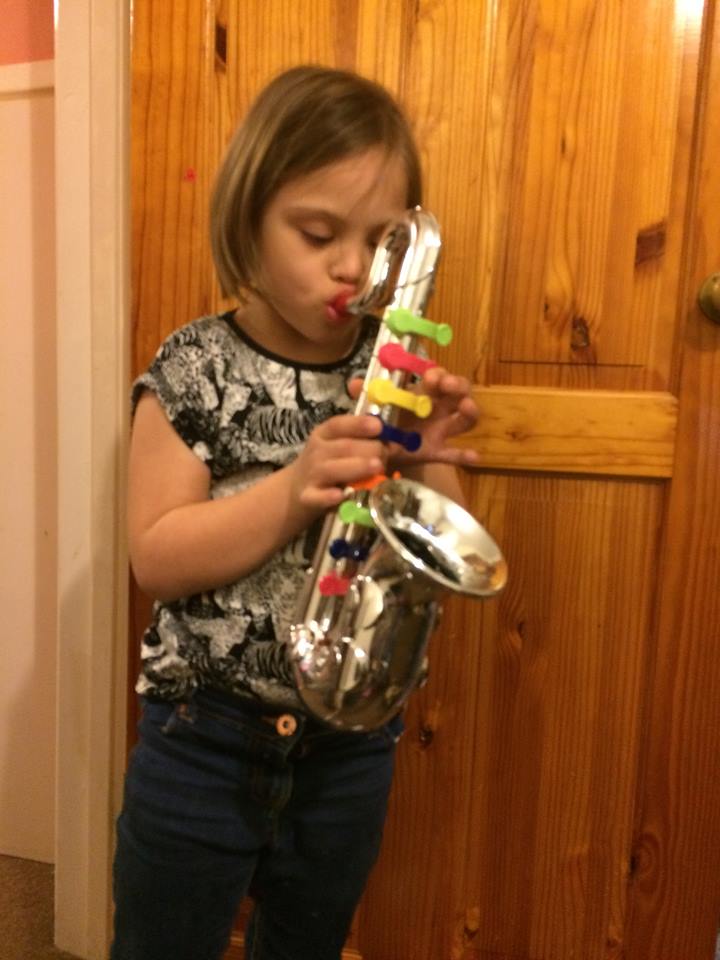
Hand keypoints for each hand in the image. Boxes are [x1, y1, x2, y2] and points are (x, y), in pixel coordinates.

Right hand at [289, 413, 386, 509]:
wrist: (296, 489)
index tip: (379, 426)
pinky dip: (328, 497)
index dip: (359, 424)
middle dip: (370, 449)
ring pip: (334, 469)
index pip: (339, 425)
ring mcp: (312, 475)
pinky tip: (341, 496)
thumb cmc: (328, 465)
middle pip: (343, 447)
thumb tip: (400, 443)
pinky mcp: (308, 497)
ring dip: (357, 467)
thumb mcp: (341, 448)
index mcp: (324, 434)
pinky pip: (318, 497)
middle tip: (387, 456)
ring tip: (377, 467)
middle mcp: (317, 452)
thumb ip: (366, 443)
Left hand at [348, 369, 479, 467]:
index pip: (438, 377)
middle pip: (459, 392)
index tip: (431, 377)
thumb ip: (368, 395)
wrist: (380, 448)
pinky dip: (465, 455)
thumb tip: (354, 384)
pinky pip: (454, 454)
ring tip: (467, 407)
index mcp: (423, 393)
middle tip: (449, 386)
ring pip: (464, 420)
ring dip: (470, 412)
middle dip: (458, 386)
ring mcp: (440, 430)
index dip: (438, 374)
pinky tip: (474, 457)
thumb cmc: (383, 420)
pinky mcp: (437, 452)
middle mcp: (437, 408)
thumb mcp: (374, 406)